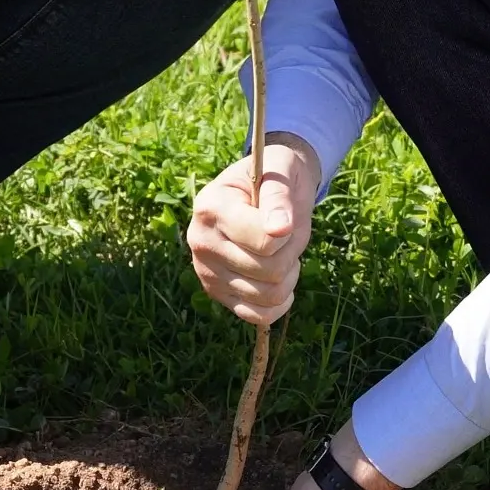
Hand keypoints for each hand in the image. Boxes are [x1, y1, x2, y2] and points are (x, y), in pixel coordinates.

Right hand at [190, 134, 319, 324]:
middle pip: (269, 270)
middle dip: (290, 251)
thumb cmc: (273, 178)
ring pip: (268, 295)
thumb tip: (280, 229)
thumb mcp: (279, 173)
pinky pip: (258, 315)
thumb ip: (278, 198)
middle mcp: (200, 242)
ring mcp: (206, 272)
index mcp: (210, 208)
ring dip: (288, 275)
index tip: (284, 214)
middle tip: (284, 232)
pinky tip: (279, 280)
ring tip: (280, 252)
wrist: (262, 191)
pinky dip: (278, 303)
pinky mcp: (216, 294)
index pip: (264, 242)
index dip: (288, 230)